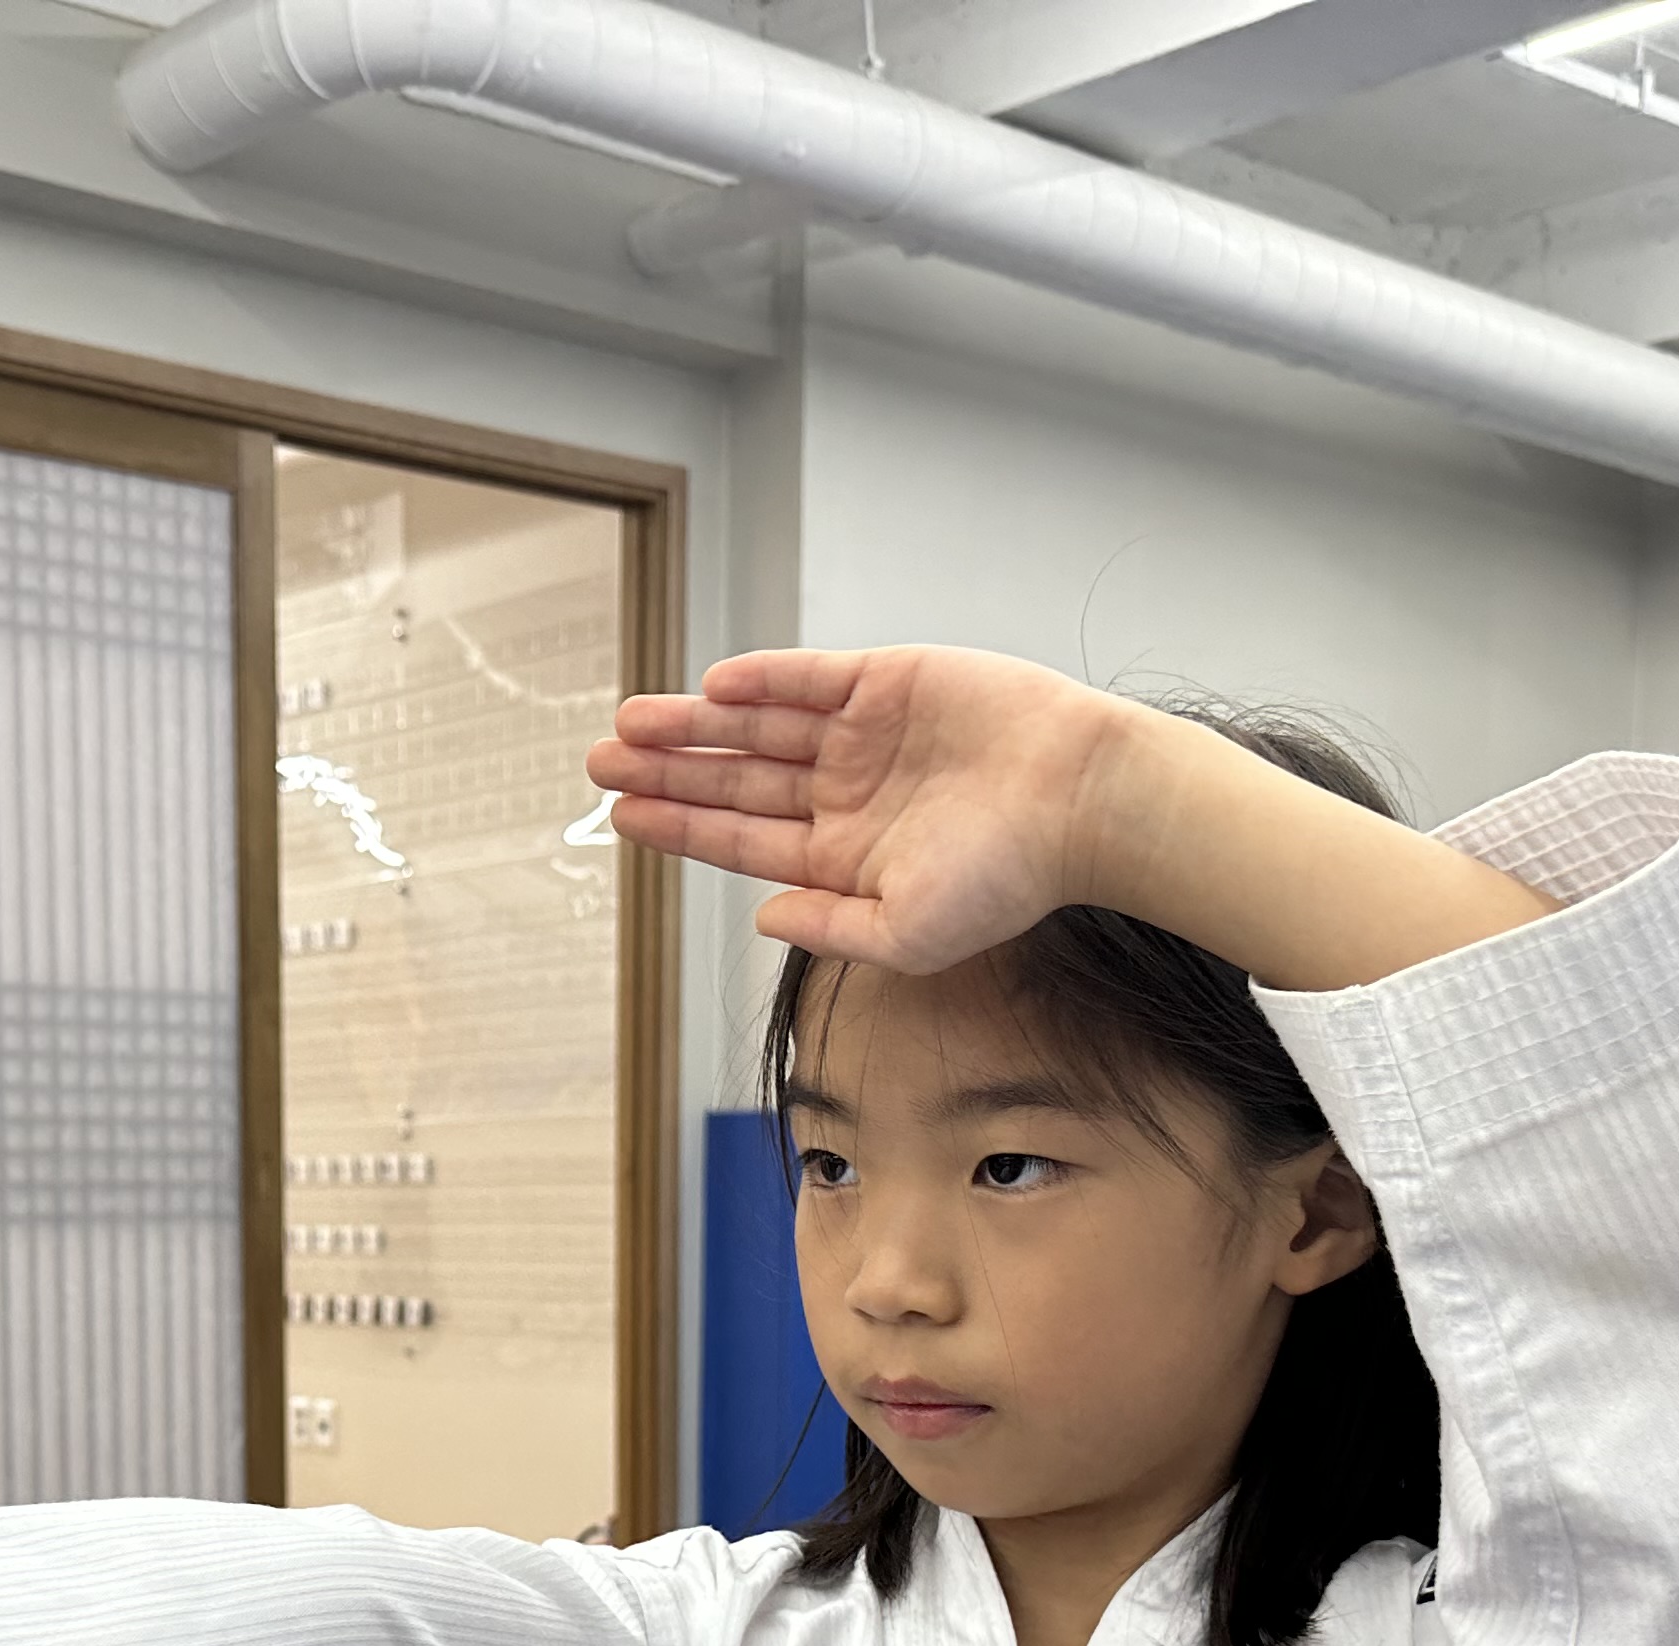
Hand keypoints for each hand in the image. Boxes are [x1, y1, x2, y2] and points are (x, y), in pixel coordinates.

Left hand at [589, 647, 1554, 988]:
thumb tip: (760, 918)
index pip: (741, 840)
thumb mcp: (909, 933)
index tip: (620, 816)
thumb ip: (830, 929)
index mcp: (843, 856)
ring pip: (756, 728)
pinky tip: (710, 688)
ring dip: (693, 726)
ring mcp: (863, 734)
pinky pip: (808, 679)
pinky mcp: (888, 681)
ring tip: (629, 723)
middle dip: (667, 772)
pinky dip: (761, 682)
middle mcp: (844, 793)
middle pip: (735, 780)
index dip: (679, 827)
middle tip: (597, 762)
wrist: (1082, 800)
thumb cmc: (1010, 877)